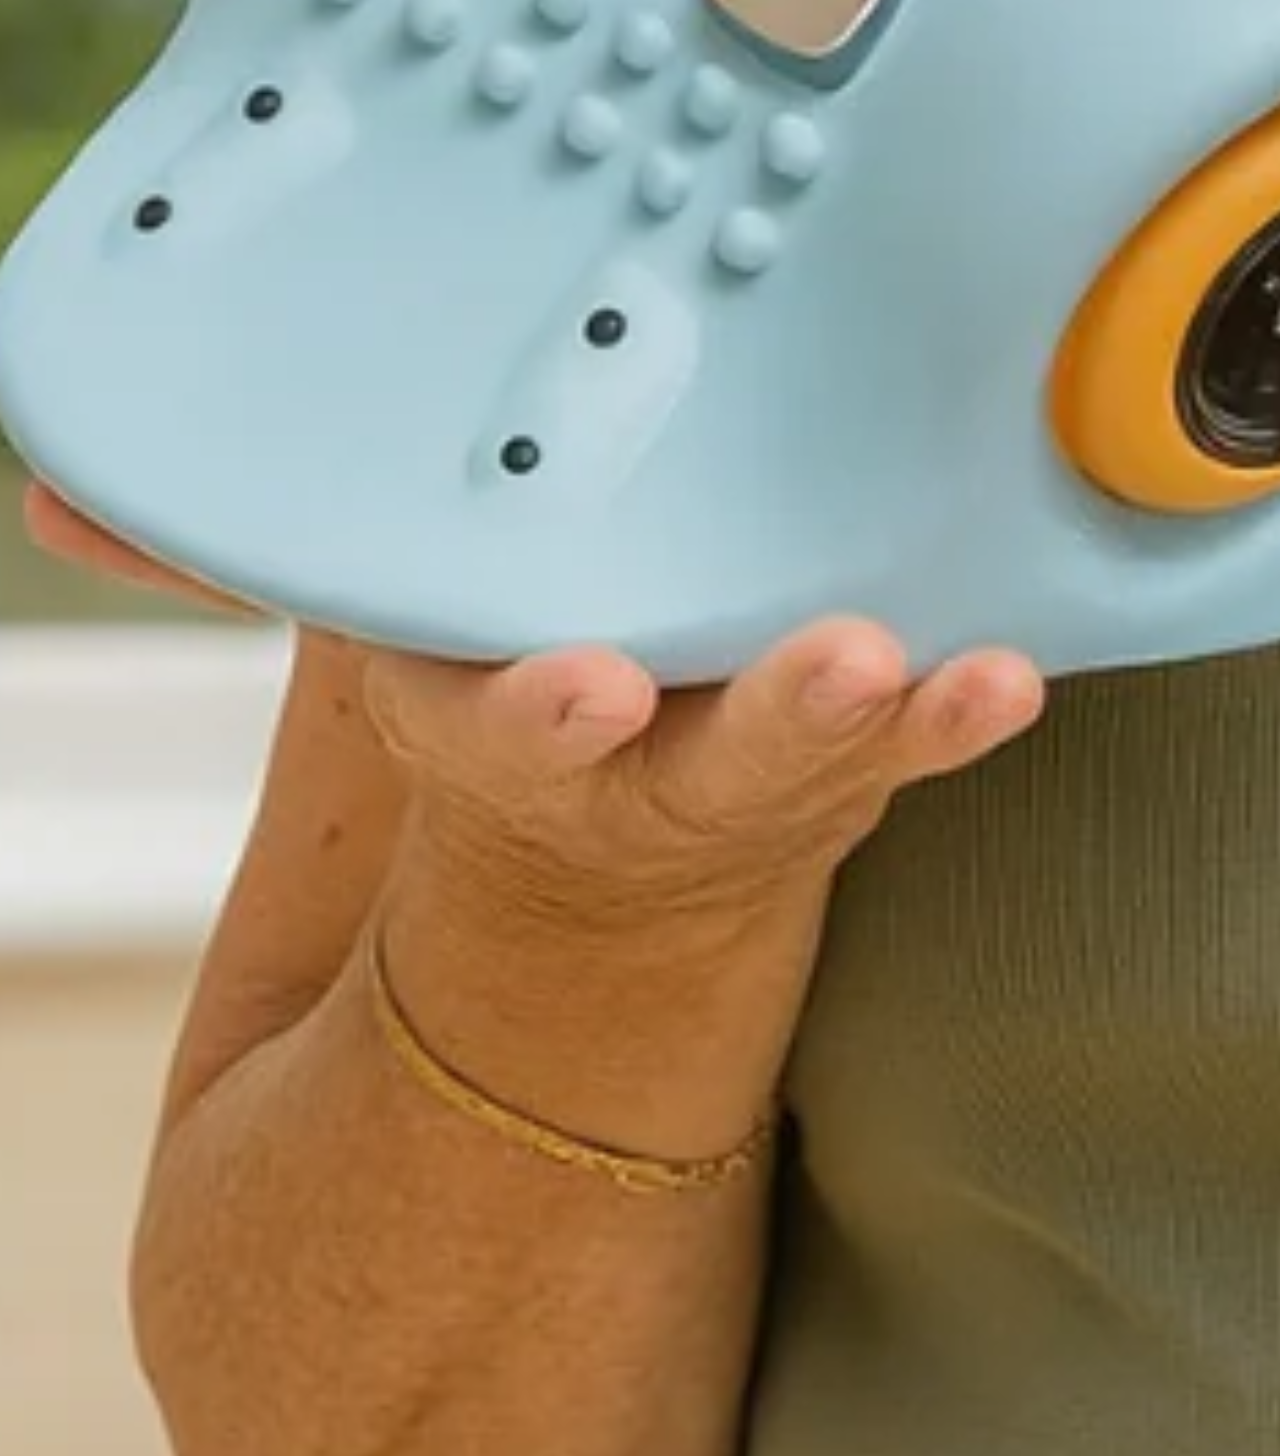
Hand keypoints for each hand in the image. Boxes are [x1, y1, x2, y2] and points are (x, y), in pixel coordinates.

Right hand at [20, 476, 1045, 922]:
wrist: (562, 974)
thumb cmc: (481, 736)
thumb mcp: (360, 680)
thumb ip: (256, 569)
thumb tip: (64, 481)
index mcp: (486, 742)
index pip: (498, 731)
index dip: (537, 714)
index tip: (584, 690)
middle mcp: (629, 775)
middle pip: (704, 758)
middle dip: (774, 722)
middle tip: (849, 665)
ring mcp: (750, 781)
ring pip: (817, 765)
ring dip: (884, 720)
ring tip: (953, 674)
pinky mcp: (852, 768)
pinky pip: (911, 748)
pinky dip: (954, 715)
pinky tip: (1009, 674)